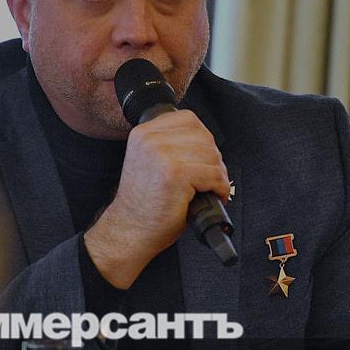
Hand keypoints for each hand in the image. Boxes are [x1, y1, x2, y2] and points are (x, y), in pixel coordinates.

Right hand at [85, 110, 228, 288]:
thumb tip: (208, 144)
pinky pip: (214, 174)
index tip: (202, 158)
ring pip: (212, 155)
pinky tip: (212, 196)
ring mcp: (162, 155)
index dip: (203, 140)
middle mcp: (150, 139)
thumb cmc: (145, 204)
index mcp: (143, 132)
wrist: (129, 231)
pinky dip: (220, 188)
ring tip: (209, 189)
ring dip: (218, 175)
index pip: (188, 119)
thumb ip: (171, 145)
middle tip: (209, 179)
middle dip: (213, 159)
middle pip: (204, 136)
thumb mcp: (150, 162)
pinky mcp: (176, 174)